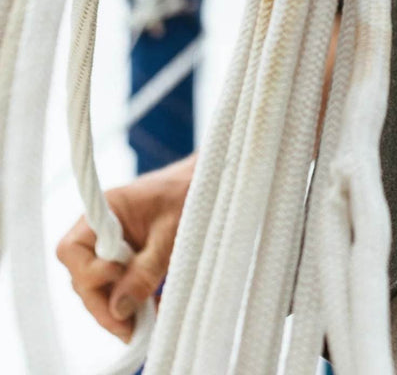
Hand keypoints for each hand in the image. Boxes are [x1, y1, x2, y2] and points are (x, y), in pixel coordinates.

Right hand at [55, 153, 195, 341]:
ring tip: (145, 325)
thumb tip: (120, 309)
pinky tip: (156, 310)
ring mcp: (115, 246)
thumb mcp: (172, 230)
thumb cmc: (191, 193)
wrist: (213, 180)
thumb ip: (147, 267)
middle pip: (85, 276)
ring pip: (103, 286)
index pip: (72, 250)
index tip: (117, 277)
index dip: (90, 272)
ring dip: (122, 307)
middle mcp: (103, 230)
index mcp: (106, 212)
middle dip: (105, 304)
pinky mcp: (130, 258)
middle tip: (130, 328)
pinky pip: (122, 285)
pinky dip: (136, 301)